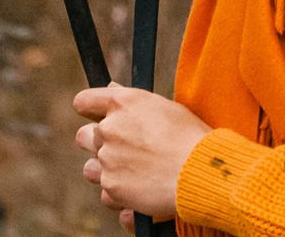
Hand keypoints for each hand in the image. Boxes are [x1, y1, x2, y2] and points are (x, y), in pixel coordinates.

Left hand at [73, 84, 210, 222]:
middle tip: (124, 152)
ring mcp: (107, 158)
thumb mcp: (165, 108)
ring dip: (105, 171)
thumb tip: (111, 89)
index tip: (95, 117)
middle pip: (84, 136)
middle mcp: (109, 128)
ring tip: (133, 176)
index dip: (89, 111)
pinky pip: (106, 194)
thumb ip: (132, 101)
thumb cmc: (190, 137)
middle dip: (99, 144)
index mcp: (122, 103)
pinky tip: (142, 193)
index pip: (84, 102)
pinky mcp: (112, 186)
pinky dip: (121, 195)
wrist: (200, 171)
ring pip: (91, 168)